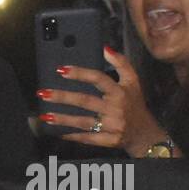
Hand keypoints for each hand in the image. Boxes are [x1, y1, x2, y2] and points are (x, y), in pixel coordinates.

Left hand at [38, 47, 163, 155]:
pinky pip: (88, 138)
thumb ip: (121, 63)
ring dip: (63, 119)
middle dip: (63, 97)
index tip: (61, 70)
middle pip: (86, 101)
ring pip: (83, 122)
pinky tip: (57, 132)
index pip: (99, 79)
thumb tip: (105, 48)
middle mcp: (115, 109)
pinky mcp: (109, 141)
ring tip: (45, 115)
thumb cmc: (135, 104)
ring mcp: (112, 126)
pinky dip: (72, 136)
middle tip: (43, 93)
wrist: (145, 134)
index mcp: (120, 92)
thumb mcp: (133, 81)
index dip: (80, 74)